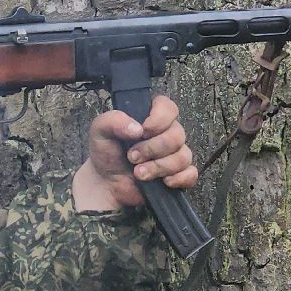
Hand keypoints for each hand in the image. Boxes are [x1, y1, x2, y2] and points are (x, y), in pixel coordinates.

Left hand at [73, 95, 196, 211]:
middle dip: (153, 149)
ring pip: (183, 156)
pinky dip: (179, 179)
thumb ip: (114, 121)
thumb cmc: (106, 152)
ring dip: (159, 167)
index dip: (160, 119)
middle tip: (132, 157)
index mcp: (150, 117)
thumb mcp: (100, 131)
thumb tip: (137, 128)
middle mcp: (166, 133)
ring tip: (138, 173)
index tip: (143, 131)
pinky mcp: (177, 175)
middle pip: (177, 135)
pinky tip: (163, 182)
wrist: (105, 182)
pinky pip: (191, 174)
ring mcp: (173, 155)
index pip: (169, 107)